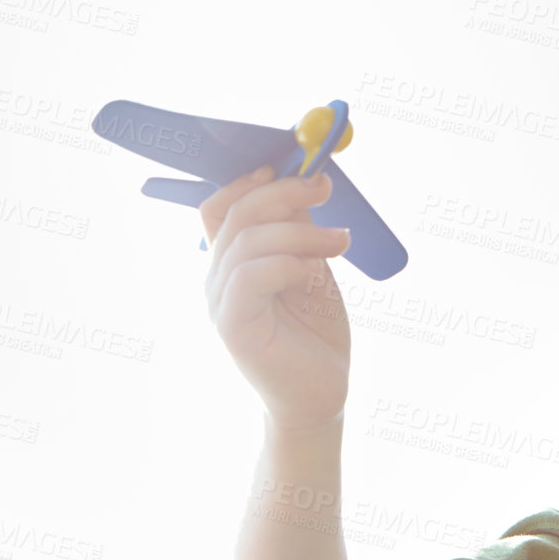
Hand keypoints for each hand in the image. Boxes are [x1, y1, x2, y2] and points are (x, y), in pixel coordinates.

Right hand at [201, 166, 350, 431]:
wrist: (321, 394)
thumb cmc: (315, 333)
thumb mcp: (311, 267)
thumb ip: (298, 230)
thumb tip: (301, 181)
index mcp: (231, 261)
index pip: (219, 206)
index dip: (250, 178)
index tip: (295, 164)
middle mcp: (217, 278)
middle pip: (234, 214)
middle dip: (283, 192)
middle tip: (324, 188)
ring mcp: (220, 302)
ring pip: (248, 240)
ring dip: (300, 232)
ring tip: (341, 241)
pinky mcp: (232, 326)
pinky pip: (251, 275)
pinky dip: (288, 262)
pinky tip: (315, 273)